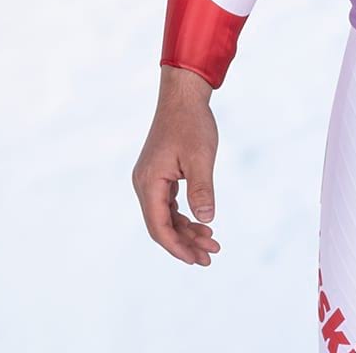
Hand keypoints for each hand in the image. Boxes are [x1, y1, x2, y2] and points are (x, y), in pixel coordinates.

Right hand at [131, 68, 222, 265]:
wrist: (183, 95)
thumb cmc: (192, 123)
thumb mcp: (200, 157)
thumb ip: (201, 189)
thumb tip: (206, 220)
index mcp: (149, 182)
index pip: (159, 226)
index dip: (177, 246)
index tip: (196, 259)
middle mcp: (144, 184)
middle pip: (161, 225)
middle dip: (185, 243)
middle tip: (210, 256)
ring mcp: (150, 179)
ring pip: (166, 215)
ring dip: (186, 230)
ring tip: (211, 242)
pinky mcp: (159, 174)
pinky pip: (168, 203)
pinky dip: (184, 215)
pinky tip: (201, 223)